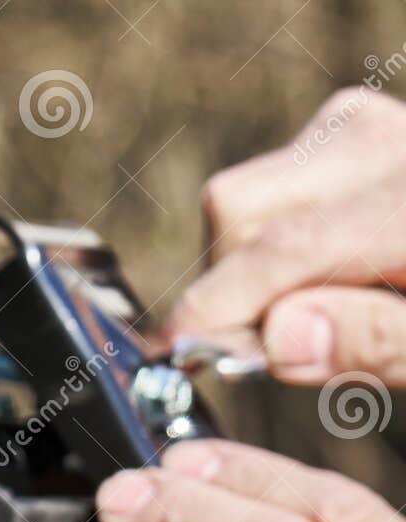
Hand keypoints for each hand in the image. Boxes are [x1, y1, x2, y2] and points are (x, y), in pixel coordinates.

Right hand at [168, 87, 405, 387]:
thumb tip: (276, 338)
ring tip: (306, 315)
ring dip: (249, 265)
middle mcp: (397, 145)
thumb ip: (379, 342)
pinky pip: (274, 185)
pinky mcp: (358, 133)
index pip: (289, 246)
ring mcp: (376, 130)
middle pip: (246, 205)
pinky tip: (321, 280)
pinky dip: (272, 241)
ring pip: (249, 193)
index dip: (220, 306)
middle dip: (233, 283)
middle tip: (266, 349)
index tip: (175, 354)